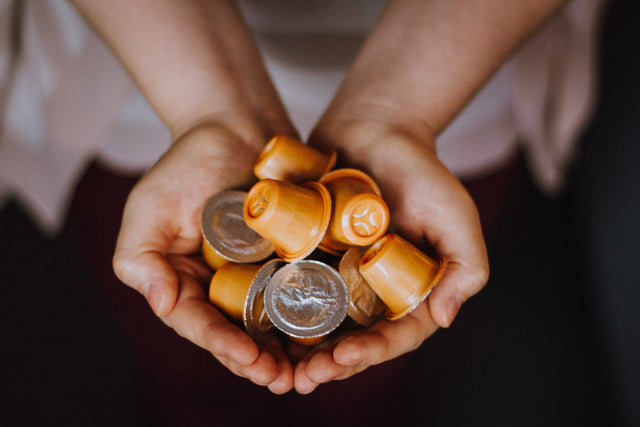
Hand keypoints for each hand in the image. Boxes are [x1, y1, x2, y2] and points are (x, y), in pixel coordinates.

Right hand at [112, 120, 294, 393]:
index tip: (249, 360)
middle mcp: (223, 286)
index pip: (201, 324)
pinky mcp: (291, 257)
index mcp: (185, 282)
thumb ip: (139, 258)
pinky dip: (315, 314)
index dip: (223, 346)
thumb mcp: (148, 208)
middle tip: (282, 380)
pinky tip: (332, 333)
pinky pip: (303, 290)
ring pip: (274, 323)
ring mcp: (259, 273)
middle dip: (259, 362)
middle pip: (240, 334)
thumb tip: (160, 304)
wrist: (235, 125)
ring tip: (308, 371)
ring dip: (289, 351)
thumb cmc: (186, 164)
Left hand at [293, 118, 488, 392]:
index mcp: (409, 291)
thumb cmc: (420, 170)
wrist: (374, 128)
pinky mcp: (310, 254)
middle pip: (353, 339)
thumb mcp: (456, 215)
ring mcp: (338, 274)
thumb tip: (445, 317)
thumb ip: (466, 266)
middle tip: (304, 377)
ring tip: (278, 368)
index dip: (371, 353)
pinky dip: (278, 312)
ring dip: (300, 351)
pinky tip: (259, 327)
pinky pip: (293, 288)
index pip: (394, 335)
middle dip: (330, 364)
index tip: (343, 358)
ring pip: (319, 323)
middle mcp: (372, 290)